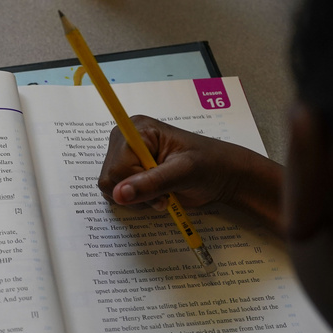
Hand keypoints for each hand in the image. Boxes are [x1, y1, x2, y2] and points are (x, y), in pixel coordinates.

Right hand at [97, 116, 283, 233]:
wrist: (223, 175)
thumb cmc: (210, 165)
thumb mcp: (184, 172)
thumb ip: (152, 183)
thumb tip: (119, 195)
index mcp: (137, 130)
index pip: (116, 166)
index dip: (135, 183)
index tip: (161, 188)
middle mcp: (126, 141)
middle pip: (109, 179)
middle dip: (137, 193)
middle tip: (164, 194)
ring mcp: (126, 158)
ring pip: (112, 190)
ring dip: (138, 200)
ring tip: (163, 194)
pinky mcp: (130, 173)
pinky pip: (118, 195)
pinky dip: (138, 202)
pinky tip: (157, 195)